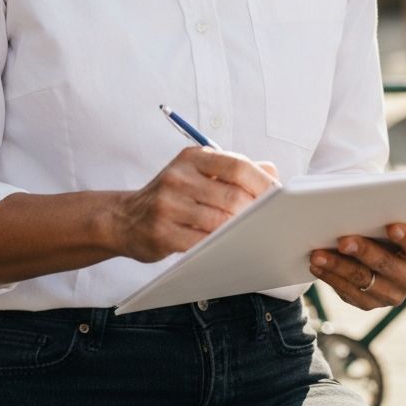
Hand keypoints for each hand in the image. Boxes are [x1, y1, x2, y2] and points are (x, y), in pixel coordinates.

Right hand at [115, 148, 278, 262]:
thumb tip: (272, 173)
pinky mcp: (161, 233)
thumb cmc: (172, 195)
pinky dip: (219, 247)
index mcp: (193, 158)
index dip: (263, 182)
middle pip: (232, 196)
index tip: (280, 196)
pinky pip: (201, 243)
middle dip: (255, 211)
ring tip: (253, 235)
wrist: (124, 218)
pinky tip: (228, 247)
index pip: (237, 165)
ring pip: (219, 221)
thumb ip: (235, 169)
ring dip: (240, 231)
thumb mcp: (198, 172)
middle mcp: (179, 176)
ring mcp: (168, 205)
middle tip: (270, 221)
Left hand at [309, 222, 405, 309]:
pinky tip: (317, 264)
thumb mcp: (403, 219)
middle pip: (386, 266)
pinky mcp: (368, 303)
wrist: (374, 246)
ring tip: (318, 253)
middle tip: (343, 239)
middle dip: (364, 252)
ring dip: (338, 266)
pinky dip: (330, 277)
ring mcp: (389, 295)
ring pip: (363, 281)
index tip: (392, 225)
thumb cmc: (387, 226)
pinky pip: (348, 293)